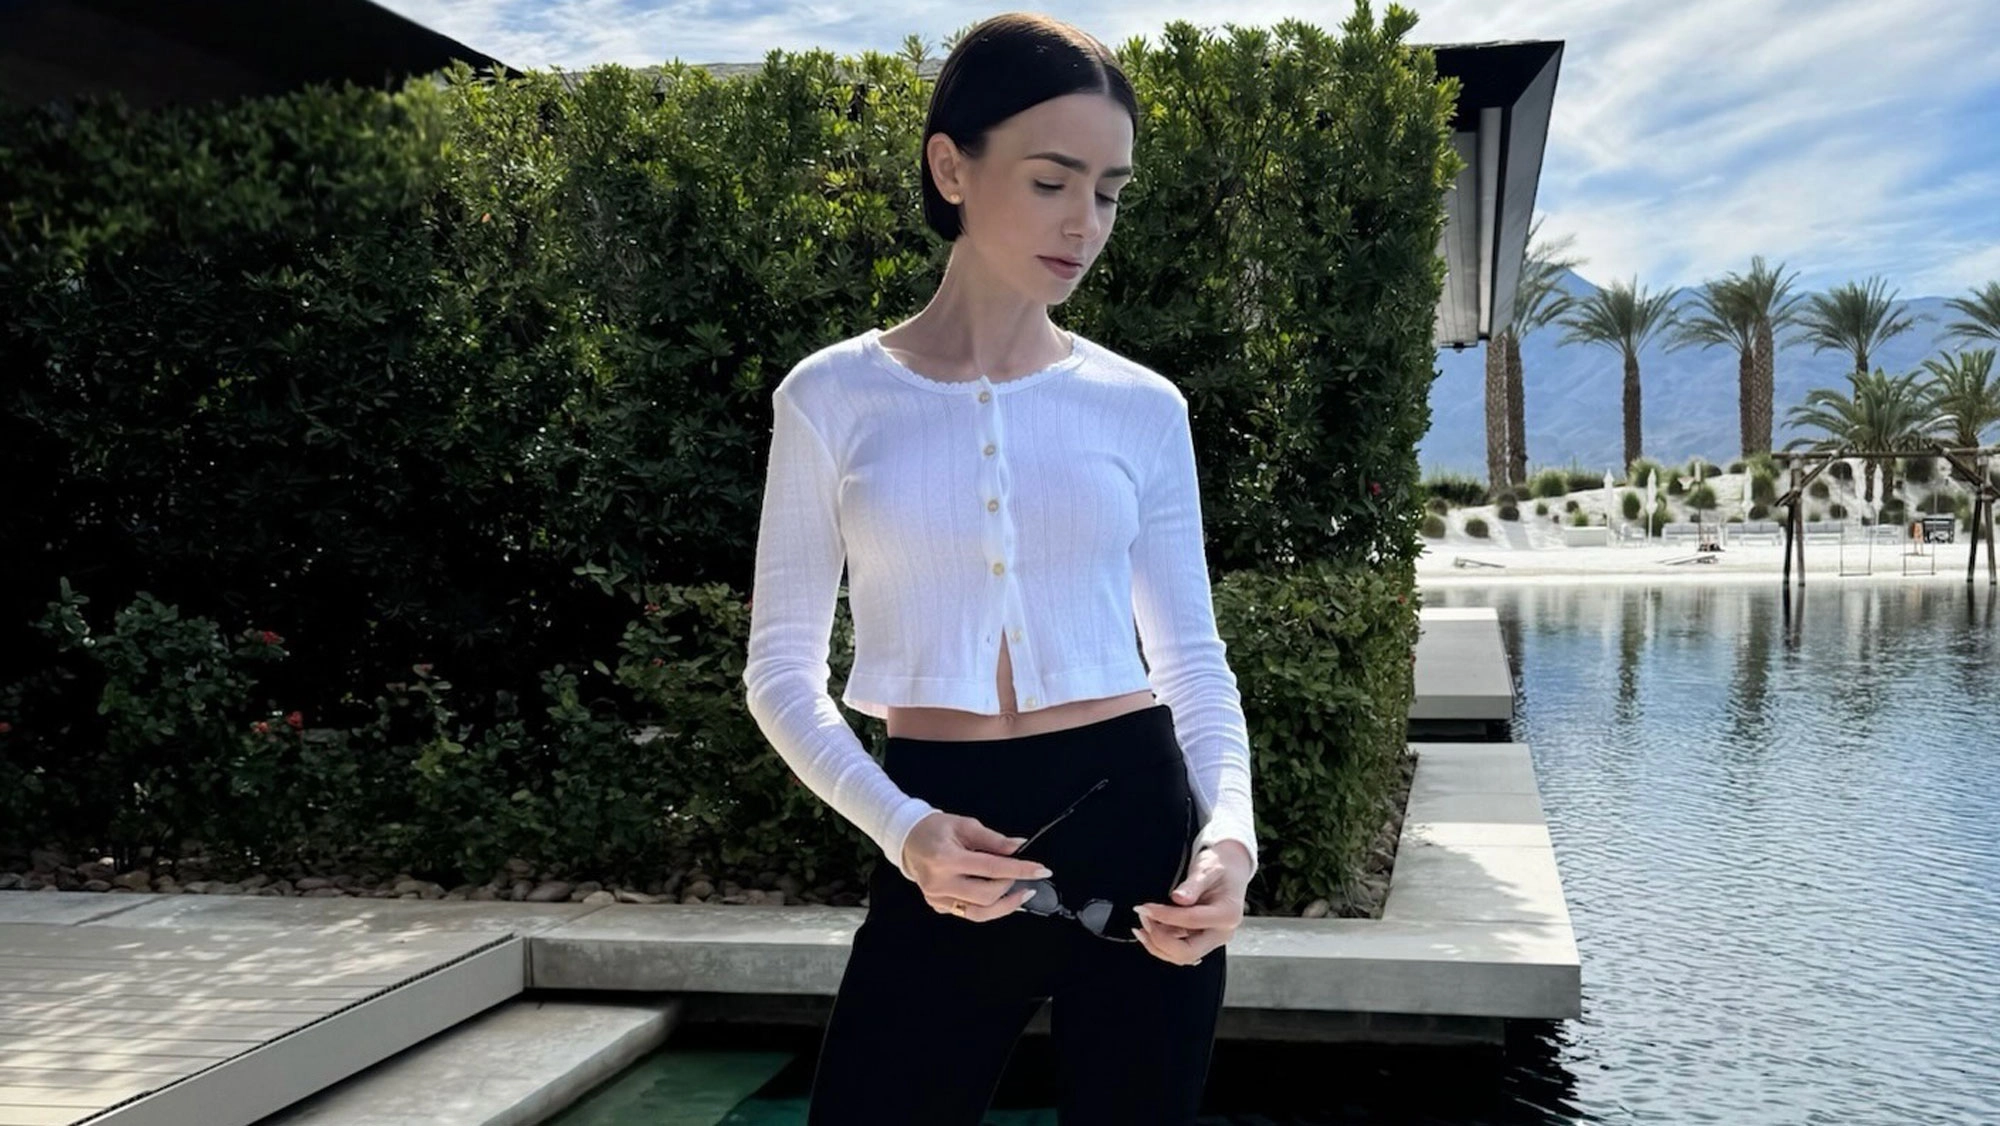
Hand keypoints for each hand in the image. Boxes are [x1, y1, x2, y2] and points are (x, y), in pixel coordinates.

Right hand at [899, 810, 1051, 921]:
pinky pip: (968, 913)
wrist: (907, 840)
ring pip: (979, 913)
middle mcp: (940, 882)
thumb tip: (1018, 847)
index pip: (992, 868)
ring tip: (1020, 893)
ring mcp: (937, 898)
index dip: (1020, 870)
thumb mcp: (965, 825)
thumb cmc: (935, 829)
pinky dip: (987, 906)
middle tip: (1021, 874)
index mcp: (946, 858)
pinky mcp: (938, 906)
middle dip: (1011, 885)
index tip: (1041, 870)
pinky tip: (996, 896)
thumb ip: (994, 839)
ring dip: (1005, 904)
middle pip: (986, 895)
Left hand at [1130, 839, 1249, 964]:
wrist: (1229, 870)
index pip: (1191, 921)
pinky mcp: (1200, 939)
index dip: (1165, 916)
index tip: (1146, 907)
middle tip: (1144, 918)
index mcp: (1227, 915)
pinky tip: (1147, 930)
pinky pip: (1179, 950)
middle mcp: (1221, 933)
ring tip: (1143, 921)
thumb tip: (1178, 898)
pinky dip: (1161, 944)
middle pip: (1188, 952)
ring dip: (1157, 943)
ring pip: (1181, 956)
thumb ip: (1194, 884)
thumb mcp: (1207, 868)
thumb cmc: (1220, 866)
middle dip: (1160, 939)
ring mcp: (1211, 939)